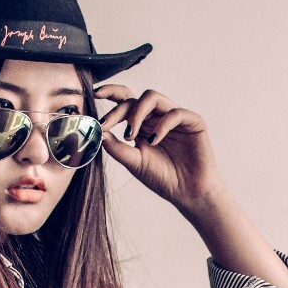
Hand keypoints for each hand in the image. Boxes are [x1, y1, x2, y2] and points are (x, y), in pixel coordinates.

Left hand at [94, 85, 221, 212]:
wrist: (188, 194)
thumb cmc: (163, 179)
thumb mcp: (134, 163)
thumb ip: (117, 147)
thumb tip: (98, 131)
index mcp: (143, 125)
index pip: (125, 101)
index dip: (111, 93)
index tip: (94, 94)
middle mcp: (157, 117)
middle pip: (135, 98)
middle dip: (119, 109)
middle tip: (108, 124)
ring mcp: (175, 118)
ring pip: (153, 98)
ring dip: (137, 112)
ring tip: (131, 135)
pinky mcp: (192, 121)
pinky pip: (174, 113)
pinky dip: (161, 125)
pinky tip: (153, 141)